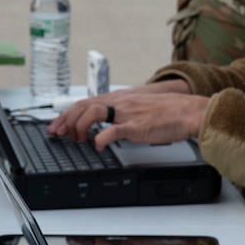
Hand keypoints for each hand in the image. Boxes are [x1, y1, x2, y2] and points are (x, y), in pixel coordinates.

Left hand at [48, 82, 205, 149]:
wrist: (187, 111)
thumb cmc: (167, 112)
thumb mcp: (139, 107)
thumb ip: (122, 113)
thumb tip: (107, 125)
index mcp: (119, 98)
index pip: (86, 101)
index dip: (68, 113)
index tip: (58, 123)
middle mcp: (120, 102)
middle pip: (83, 106)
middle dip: (66, 119)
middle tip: (57, 132)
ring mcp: (126, 113)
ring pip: (92, 113)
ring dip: (79, 127)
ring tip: (76, 139)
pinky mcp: (135, 125)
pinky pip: (111, 131)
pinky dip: (100, 140)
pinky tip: (97, 147)